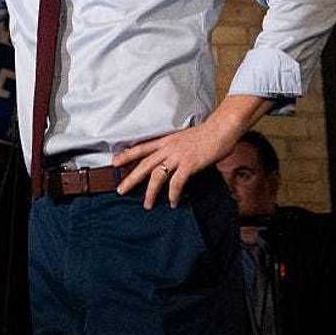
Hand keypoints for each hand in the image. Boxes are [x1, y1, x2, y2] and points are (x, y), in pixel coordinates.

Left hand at [111, 95, 269, 209]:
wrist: (222, 128)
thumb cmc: (208, 134)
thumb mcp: (185, 138)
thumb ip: (176, 149)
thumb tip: (172, 161)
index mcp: (167, 140)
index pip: (142, 147)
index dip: (127, 155)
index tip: (114, 162)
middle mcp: (169, 147)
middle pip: (144, 164)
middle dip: (131, 178)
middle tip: (120, 190)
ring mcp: (178, 155)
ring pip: (157, 176)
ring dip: (151, 192)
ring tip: (147, 205)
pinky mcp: (189, 164)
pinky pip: (177, 183)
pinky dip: (174, 194)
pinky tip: (173, 203)